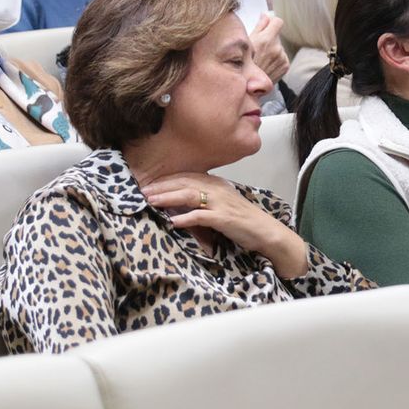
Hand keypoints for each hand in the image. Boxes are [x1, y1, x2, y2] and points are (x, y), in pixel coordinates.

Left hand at [141, 173, 309, 277]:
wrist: (266, 231)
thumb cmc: (243, 220)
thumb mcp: (222, 204)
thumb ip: (204, 199)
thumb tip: (180, 202)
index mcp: (216, 183)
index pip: (186, 177)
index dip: (166, 180)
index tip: (148, 184)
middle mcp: (217, 189)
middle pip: (184, 183)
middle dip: (162, 187)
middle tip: (142, 191)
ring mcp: (221, 203)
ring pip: (189, 195)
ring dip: (168, 198)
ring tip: (151, 201)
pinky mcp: (224, 218)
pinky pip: (201, 216)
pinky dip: (186, 218)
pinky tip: (173, 222)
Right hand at [250, 13, 289, 82]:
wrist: (249, 86)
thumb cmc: (244, 64)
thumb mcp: (247, 43)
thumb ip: (259, 27)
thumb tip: (265, 16)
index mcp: (266, 40)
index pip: (278, 21)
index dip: (272, 22)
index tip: (269, 25)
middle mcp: (276, 48)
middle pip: (277, 35)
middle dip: (270, 38)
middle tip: (259, 48)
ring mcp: (282, 57)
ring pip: (279, 47)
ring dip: (273, 50)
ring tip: (262, 58)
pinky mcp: (285, 65)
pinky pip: (282, 57)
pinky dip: (276, 59)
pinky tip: (267, 64)